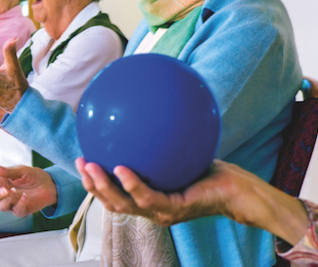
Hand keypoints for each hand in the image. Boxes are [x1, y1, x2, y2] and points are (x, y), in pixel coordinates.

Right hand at [0, 164, 57, 216]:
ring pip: (1, 206)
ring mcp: (12, 203)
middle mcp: (4, 194)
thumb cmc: (33, 175)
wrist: (49, 184)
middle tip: (6, 190)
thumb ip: (7, 171)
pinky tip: (26, 196)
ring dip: (7, 200)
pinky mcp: (21, 210)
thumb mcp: (21, 170)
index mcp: (1, 182)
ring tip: (16, 191)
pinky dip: (20, 203)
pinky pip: (16, 210)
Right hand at [76, 158, 310, 244]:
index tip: (83, 159)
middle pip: (111, 202)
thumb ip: (159, 136)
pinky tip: (121, 168)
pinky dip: (131, 184)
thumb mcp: (178, 149)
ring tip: (90, 167)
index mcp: (148, 197)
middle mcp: (150, 208)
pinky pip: (146, 197)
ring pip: (122, 203)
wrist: (237, 188)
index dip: (95, 181)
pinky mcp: (173, 210)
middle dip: (92, 185)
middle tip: (81, 163)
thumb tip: (148, 104)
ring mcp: (160, 212)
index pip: (114, 194)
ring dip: (103, 186)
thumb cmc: (209, 169)